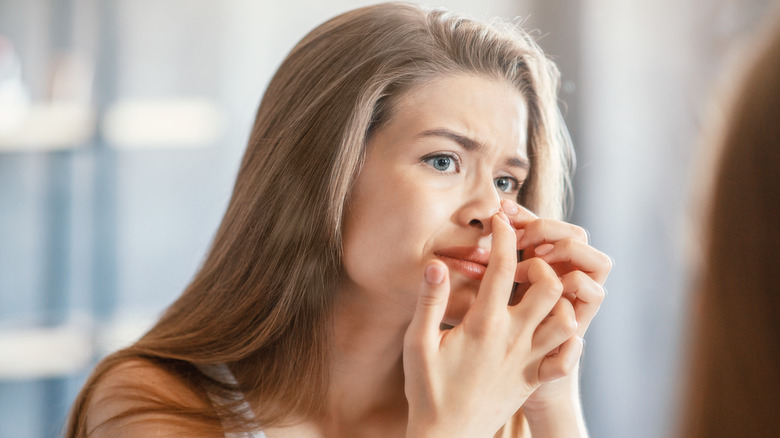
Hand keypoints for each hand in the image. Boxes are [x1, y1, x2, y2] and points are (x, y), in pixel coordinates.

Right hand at [403, 212, 579, 437]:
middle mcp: (513, 339)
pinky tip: (549, 327)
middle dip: (542, 264)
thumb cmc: (428, 390)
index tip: (501, 219)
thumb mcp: (417, 343)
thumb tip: (437, 263)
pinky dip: (568, 337)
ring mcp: (529, 360)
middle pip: (550, 286)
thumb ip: (429, 300)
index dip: (504, 235)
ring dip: (558, 298)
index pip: (504, 267)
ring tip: (538, 290)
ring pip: (566, 318)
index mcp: (484, 325)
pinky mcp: (535, 378)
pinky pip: (568, 354)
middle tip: (523, 261)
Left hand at [500, 200, 610, 416]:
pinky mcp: (580, 322)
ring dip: (570, 253)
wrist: (506, 381)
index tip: (501, 212)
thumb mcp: (484, 296)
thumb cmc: (487, 338)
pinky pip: (595, 294)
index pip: (545, 227)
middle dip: (551, 228)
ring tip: (538, 259)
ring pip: (599, 262)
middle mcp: (565, 279)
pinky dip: (578, 286)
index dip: (527, 215)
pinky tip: (549, 288)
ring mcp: (576, 300)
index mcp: (541, 267)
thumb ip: (483, 266)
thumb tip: (460, 242)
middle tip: (519, 237)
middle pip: (578, 235)